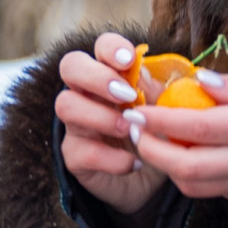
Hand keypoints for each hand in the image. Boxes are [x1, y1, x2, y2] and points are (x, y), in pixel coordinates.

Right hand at [57, 32, 166, 218]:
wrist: (150, 180)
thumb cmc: (154, 134)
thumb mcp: (161, 110)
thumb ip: (154, 90)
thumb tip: (144, 73)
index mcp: (111, 74)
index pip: (100, 47)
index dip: (111, 48)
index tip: (129, 60)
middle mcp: (87, 93)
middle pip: (70, 66)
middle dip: (97, 77)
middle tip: (126, 96)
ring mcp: (76, 123)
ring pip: (65, 105)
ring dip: (101, 116)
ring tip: (130, 130)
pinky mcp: (74, 155)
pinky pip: (82, 151)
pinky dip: (112, 159)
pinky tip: (134, 164)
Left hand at [124, 68, 227, 213]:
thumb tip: (198, 81)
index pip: (198, 127)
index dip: (159, 121)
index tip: (137, 110)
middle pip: (187, 168)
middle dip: (151, 151)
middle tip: (133, 131)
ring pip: (196, 186)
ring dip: (168, 166)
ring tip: (154, 141)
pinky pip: (214, 191)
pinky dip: (193, 174)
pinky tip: (187, 154)